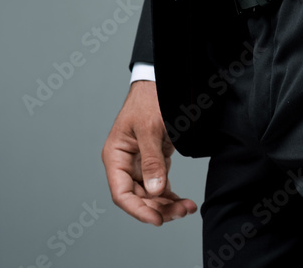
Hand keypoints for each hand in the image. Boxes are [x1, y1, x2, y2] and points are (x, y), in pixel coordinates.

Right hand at [101, 81, 197, 225]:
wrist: (161, 83)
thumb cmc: (150, 100)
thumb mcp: (150, 129)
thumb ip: (152, 161)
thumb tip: (155, 191)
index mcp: (115, 156)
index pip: (121, 193)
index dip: (138, 210)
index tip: (157, 220)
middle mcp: (125, 163)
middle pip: (138, 197)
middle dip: (159, 208)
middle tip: (182, 212)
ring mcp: (139, 163)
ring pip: (150, 194)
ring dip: (167, 204)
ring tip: (187, 208)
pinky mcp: (154, 161)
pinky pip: (159, 185)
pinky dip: (170, 195)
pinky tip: (183, 202)